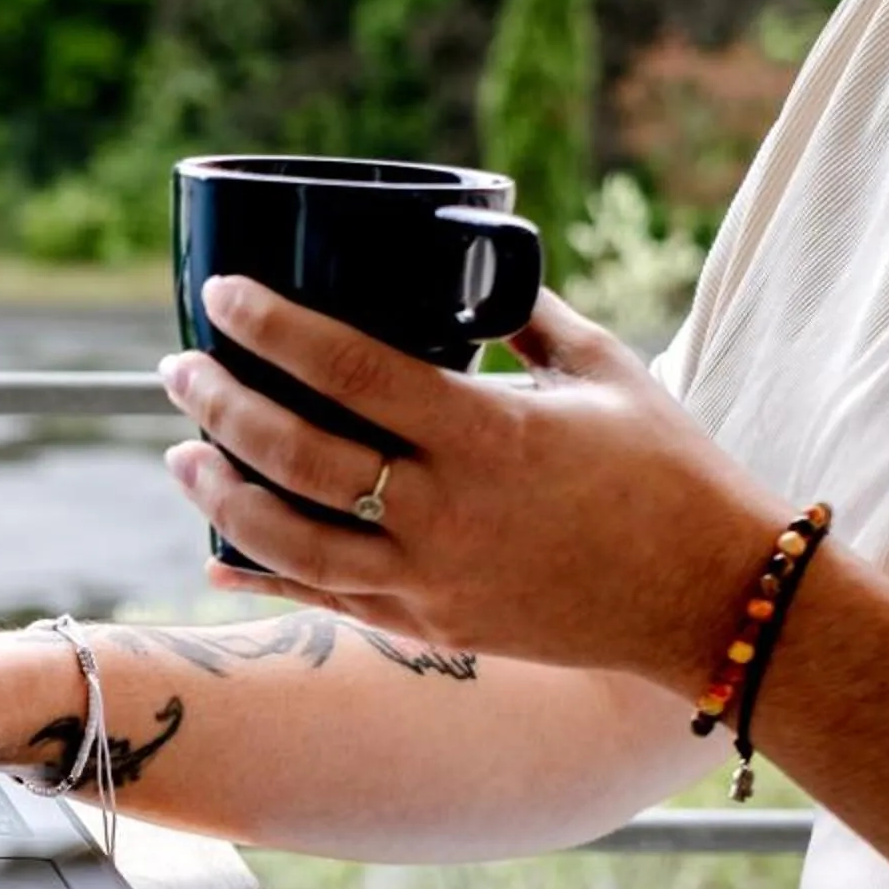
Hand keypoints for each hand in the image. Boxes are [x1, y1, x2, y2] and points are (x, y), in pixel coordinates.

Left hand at [158, 279, 781, 687]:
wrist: (711, 598)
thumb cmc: (670, 473)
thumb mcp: (609, 372)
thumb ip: (531, 317)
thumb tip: (479, 262)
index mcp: (489, 434)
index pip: (353, 369)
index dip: (276, 328)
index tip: (225, 295)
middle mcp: (447, 510)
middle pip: (300, 455)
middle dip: (223, 407)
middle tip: (177, 370)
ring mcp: (432, 578)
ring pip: (292, 540)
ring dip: (222, 495)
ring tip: (182, 454)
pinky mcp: (431, 625)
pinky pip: (325, 601)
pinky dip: (262, 574)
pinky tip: (214, 550)